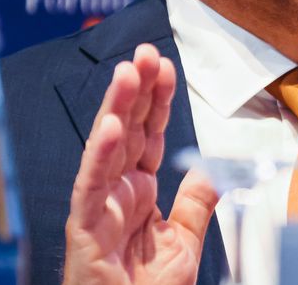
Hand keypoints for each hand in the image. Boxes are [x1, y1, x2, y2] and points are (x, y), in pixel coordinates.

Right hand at [63, 44, 219, 284]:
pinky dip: (100, 156)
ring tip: (127, 73)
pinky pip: (91, 187)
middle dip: (136, 90)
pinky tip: (111, 126)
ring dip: (116, 108)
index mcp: (139, 193)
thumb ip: (196, 203)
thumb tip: (212, 167)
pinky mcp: (85, 229)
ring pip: (106, 149)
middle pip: (128, 131)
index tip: (165, 68)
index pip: (150, 136)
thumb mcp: (183, 244)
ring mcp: (98, 208)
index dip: (157, 101)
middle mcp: (117, 193)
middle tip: (145, 53)